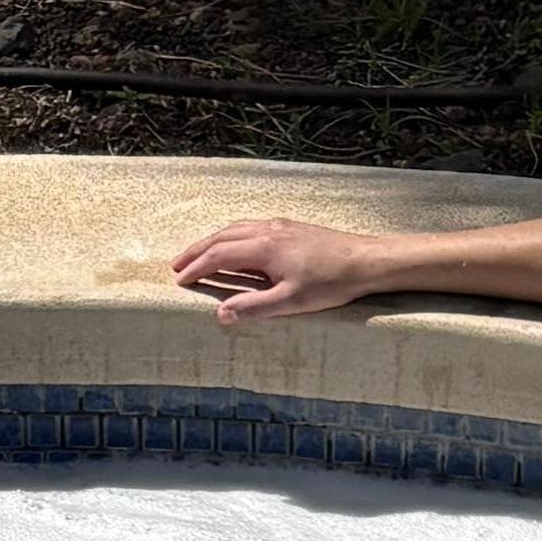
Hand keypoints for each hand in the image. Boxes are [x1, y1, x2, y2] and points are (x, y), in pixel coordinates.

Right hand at [172, 212, 387, 319]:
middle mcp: (267, 231)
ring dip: (213, 241)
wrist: (364, 260)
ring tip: (198, 253)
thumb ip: (254, 307)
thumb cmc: (330, 282)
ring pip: (235, 229)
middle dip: (196, 251)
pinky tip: (234, 243)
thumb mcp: (291, 301)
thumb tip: (221, 313)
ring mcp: (279, 226)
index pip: (218, 256)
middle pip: (221, 237)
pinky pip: (250, 226)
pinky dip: (231, 234)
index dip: (196, 268)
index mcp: (263, 248)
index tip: (179, 280)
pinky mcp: (290, 228)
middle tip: (177, 264)